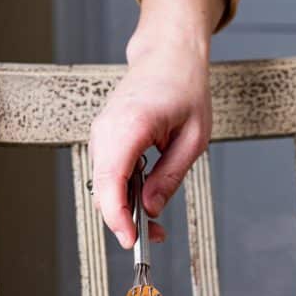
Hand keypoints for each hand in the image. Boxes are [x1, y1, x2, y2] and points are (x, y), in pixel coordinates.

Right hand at [90, 0, 224, 247]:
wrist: (168, 56)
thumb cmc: (185, 89)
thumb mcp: (194, 139)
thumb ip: (170, 176)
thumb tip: (151, 209)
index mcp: (130, 124)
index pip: (110, 180)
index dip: (117, 216)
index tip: (131, 239)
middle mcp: (107, 129)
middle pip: (102, 188)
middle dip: (123, 220)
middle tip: (155, 236)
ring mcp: (101, 132)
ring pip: (102, 184)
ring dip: (123, 207)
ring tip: (154, 221)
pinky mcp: (104, 137)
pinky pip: (107, 173)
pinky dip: (121, 191)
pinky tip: (143, 198)